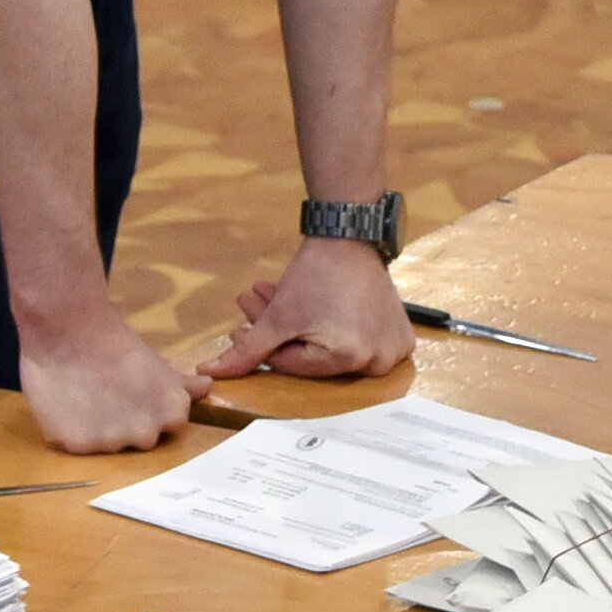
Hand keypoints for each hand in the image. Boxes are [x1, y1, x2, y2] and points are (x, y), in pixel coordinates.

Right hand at [18, 306, 204, 451]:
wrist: (67, 331)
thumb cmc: (114, 342)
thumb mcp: (156, 363)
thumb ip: (181, 384)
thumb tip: (206, 388)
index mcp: (172, 413)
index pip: (169, 426)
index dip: (150, 411)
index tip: (134, 394)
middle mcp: (148, 433)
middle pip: (140, 440)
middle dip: (126, 423)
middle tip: (106, 394)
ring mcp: (114, 442)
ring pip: (108, 445)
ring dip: (99, 429)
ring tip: (85, 397)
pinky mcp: (79, 446)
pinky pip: (79, 446)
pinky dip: (72, 431)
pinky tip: (67, 405)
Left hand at [200, 235, 418, 383]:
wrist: (352, 238)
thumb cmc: (316, 274)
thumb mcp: (278, 315)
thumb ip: (246, 350)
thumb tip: (211, 373)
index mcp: (349, 358)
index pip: (293, 365)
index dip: (262, 346)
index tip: (240, 327)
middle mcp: (377, 362)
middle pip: (313, 358)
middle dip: (278, 333)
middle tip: (253, 306)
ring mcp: (393, 350)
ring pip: (332, 350)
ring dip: (300, 329)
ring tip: (273, 299)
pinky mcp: (400, 338)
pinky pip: (357, 345)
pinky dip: (332, 330)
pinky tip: (309, 309)